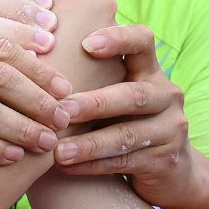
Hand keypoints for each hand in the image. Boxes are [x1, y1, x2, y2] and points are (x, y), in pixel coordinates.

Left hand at [53, 22, 200, 207]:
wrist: (169, 170)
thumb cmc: (126, 122)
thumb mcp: (118, 95)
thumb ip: (92, 75)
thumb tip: (37, 45)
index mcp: (152, 72)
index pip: (143, 41)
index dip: (119, 38)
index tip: (86, 44)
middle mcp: (167, 96)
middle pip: (135, 95)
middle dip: (96, 103)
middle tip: (62, 109)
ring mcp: (170, 130)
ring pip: (128, 135)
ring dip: (89, 144)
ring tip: (58, 151)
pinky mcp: (166, 161)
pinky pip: (125, 162)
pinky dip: (93, 166)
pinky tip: (66, 167)